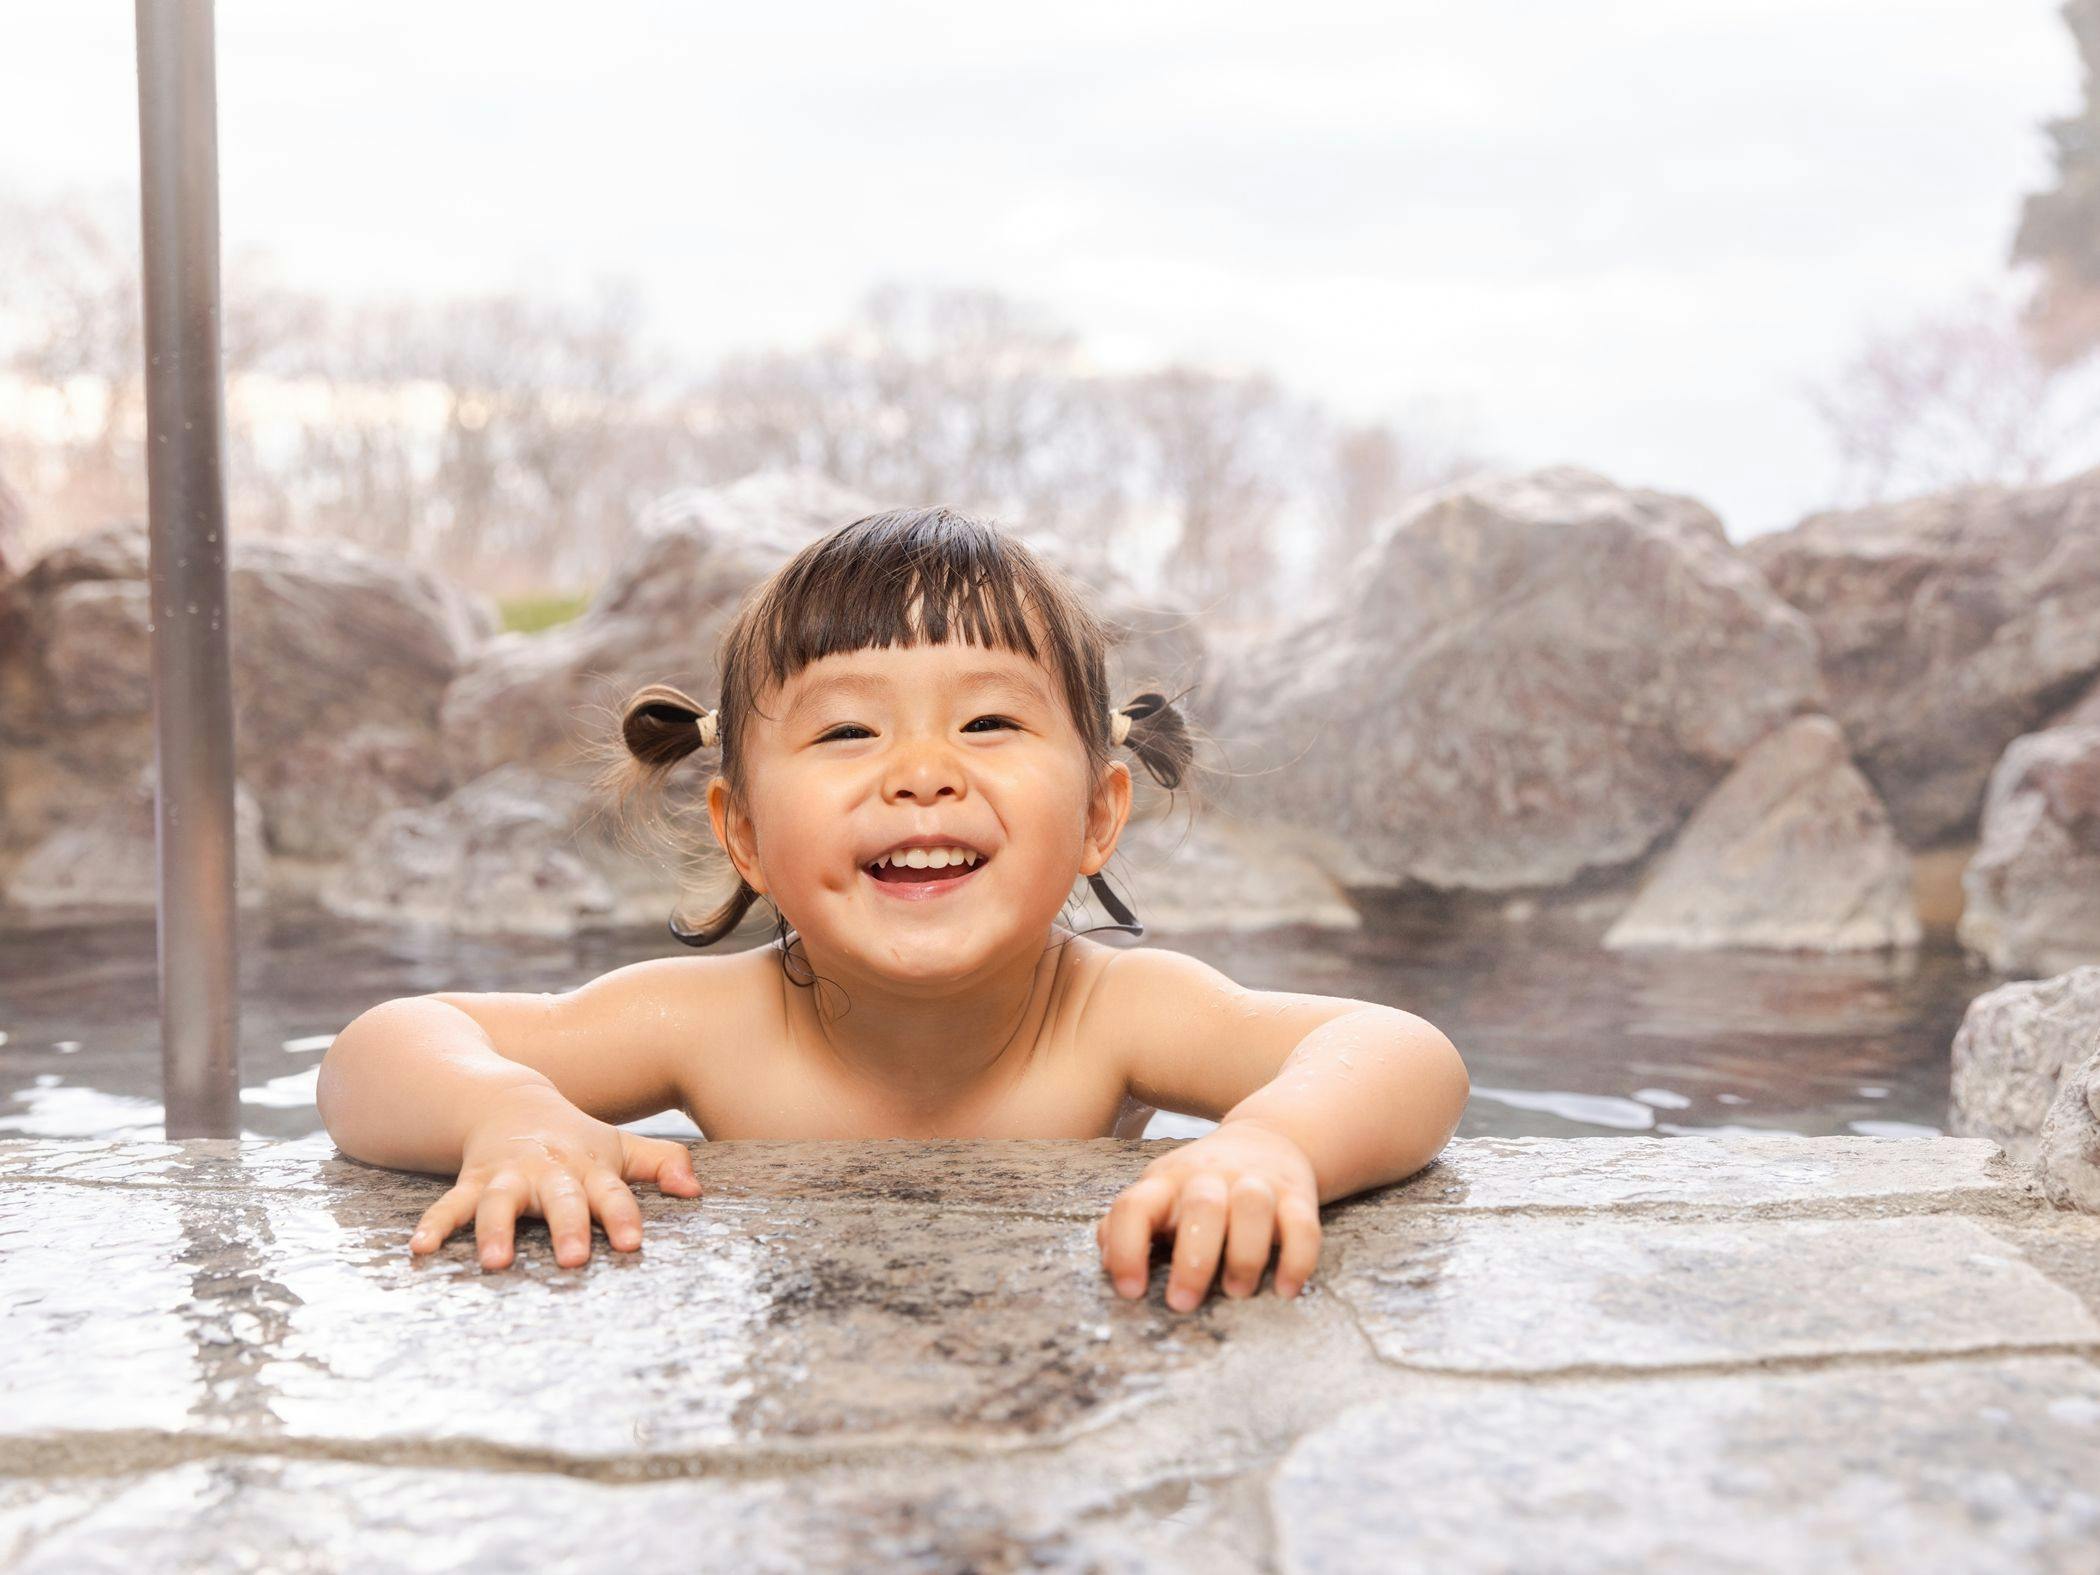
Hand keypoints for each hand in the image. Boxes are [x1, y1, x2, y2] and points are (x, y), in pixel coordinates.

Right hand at [409, 1082, 702, 1269]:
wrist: (511, 1100)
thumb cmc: (575, 1137)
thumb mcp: (619, 1145)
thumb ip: (661, 1163)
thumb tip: (697, 1190)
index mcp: (588, 1167)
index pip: (612, 1194)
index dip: (622, 1216)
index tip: (631, 1243)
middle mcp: (547, 1173)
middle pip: (560, 1200)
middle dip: (567, 1226)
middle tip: (574, 1258)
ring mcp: (506, 1177)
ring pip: (500, 1203)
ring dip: (495, 1231)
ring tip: (494, 1261)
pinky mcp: (471, 1182)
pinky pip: (450, 1204)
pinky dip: (435, 1224)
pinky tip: (420, 1249)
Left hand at [1096, 1120, 1321, 1310]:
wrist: (1268, 1138)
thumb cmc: (1199, 1185)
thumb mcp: (1159, 1193)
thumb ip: (1128, 1225)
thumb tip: (1108, 1263)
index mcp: (1166, 1181)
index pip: (1136, 1205)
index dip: (1127, 1248)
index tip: (1131, 1292)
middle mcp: (1210, 1177)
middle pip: (1201, 1206)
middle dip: (1193, 1260)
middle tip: (1183, 1303)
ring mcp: (1256, 1182)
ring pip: (1253, 1206)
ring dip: (1244, 1255)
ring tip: (1236, 1292)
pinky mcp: (1296, 1195)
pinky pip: (1303, 1225)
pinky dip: (1297, 1260)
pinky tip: (1285, 1289)